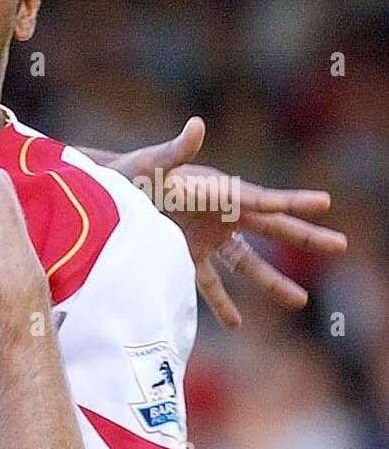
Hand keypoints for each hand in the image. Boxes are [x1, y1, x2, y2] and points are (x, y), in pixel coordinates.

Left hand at [108, 118, 346, 328]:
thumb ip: (177, 150)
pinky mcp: (186, 257)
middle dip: (305, 237)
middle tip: (341, 244)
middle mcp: (221, 215)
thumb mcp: (155, 164)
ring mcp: (207, 238)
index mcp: (220, 190)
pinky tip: (236, 323)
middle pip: (270, 230)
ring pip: (246, 264)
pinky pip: (208, 283)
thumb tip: (196, 126)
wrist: (107, 196)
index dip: (292, 201)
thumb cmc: (134, 173)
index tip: (323, 203)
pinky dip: (221, 303)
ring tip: (300, 300)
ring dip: (271, 282)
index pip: (263, 198)